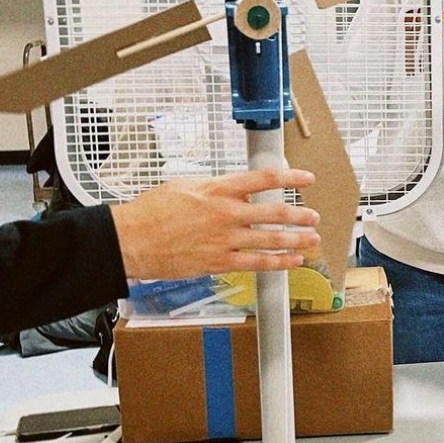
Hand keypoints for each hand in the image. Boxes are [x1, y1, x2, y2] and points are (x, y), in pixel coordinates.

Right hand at [110, 168, 319, 278]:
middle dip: (300, 215)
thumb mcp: (185, 185)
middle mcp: (227, 213)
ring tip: (312, 239)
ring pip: (271, 239)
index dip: (290, 178)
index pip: (263, 179)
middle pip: (275, 212)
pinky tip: (292, 260)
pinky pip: (257, 264)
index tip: (306, 179)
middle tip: (313, 216)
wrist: (130, 239)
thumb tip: (234, 191)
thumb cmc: (151, 212)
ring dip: (297, 239)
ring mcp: (225, 239)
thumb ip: (214, 188)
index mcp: (218, 189)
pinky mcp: (219, 262)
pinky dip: (279, 262)